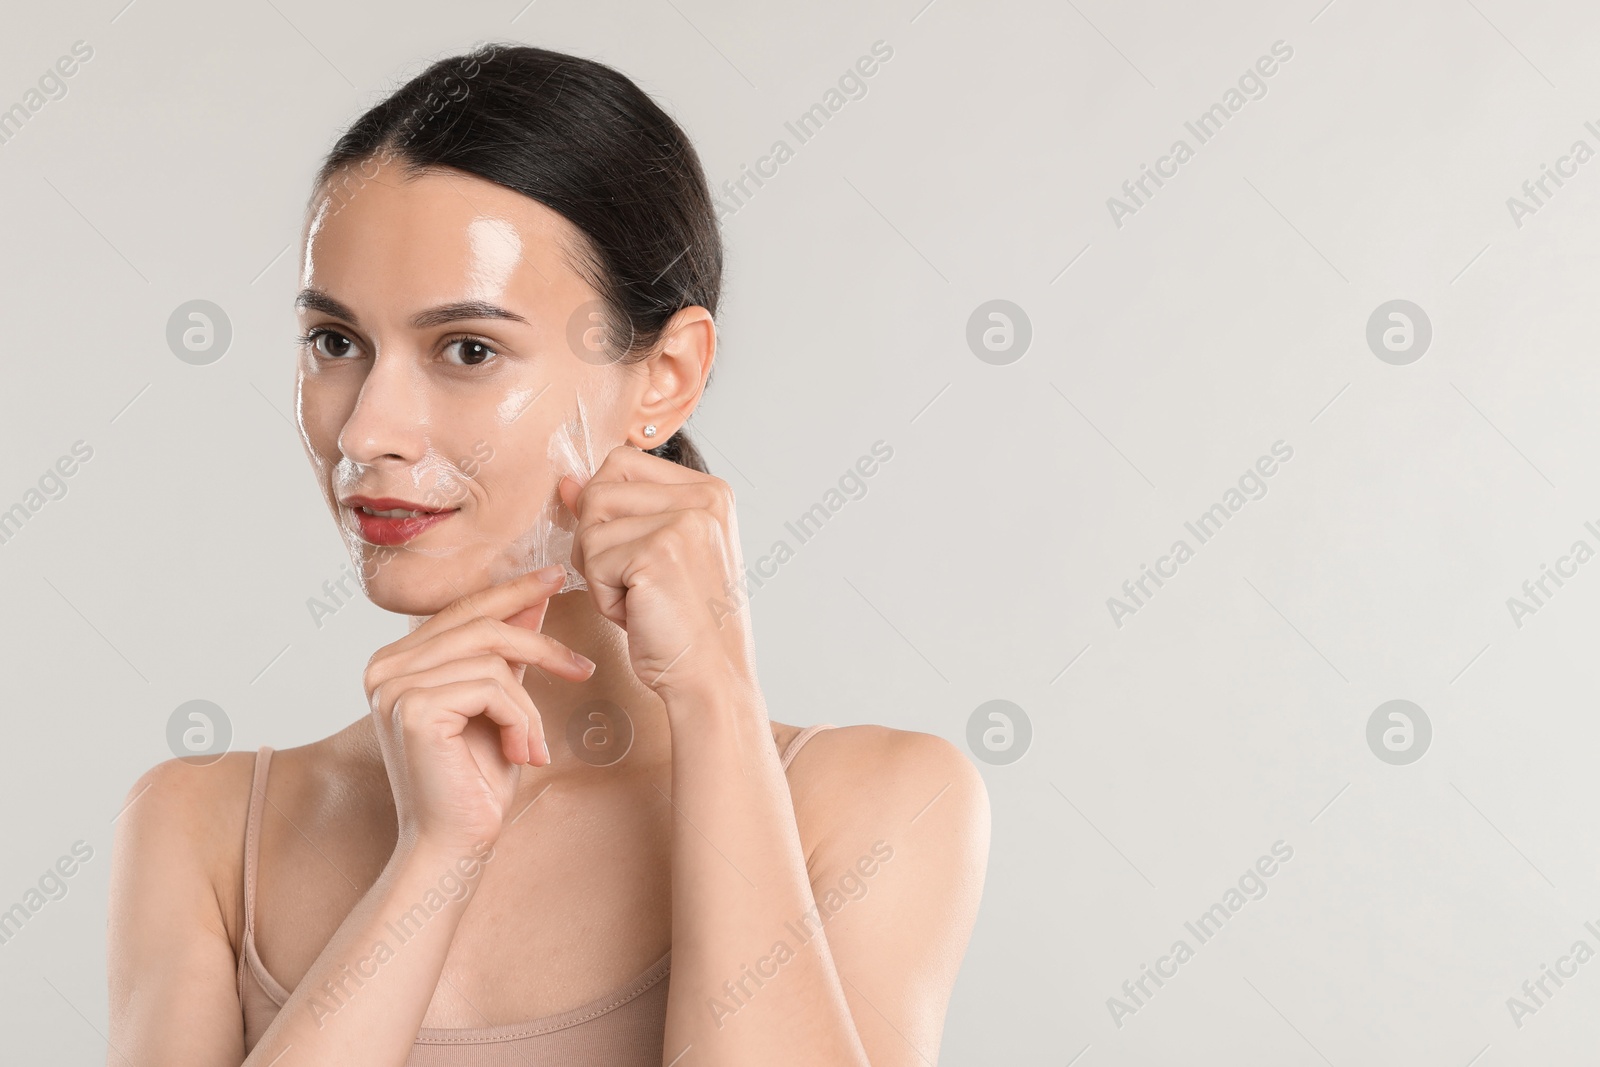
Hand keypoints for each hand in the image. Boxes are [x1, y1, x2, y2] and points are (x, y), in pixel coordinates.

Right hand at [364, 566, 596, 853]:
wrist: (454, 845)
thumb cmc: (475, 781)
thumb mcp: (498, 703)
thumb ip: (506, 652)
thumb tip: (535, 597)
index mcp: (396, 661)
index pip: (462, 610)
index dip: (512, 591)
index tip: (554, 575)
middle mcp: (384, 667)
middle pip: (481, 624)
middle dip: (541, 643)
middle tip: (582, 667)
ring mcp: (393, 686)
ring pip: (494, 659)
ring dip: (529, 707)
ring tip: (532, 746)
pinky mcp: (414, 707)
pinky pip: (495, 687)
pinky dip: (522, 721)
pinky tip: (521, 756)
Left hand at [557, 446, 757, 705]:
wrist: (712, 679)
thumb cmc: (686, 625)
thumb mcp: (656, 555)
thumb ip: (618, 511)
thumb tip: (568, 482)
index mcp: (712, 491)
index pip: (622, 462)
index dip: (605, 509)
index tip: (631, 553)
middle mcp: (704, 497)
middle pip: (600, 489)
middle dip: (598, 542)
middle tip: (635, 582)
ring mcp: (684, 522)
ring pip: (590, 527)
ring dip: (600, 572)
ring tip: (642, 599)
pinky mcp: (658, 552)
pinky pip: (592, 561)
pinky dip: (604, 597)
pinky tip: (640, 613)